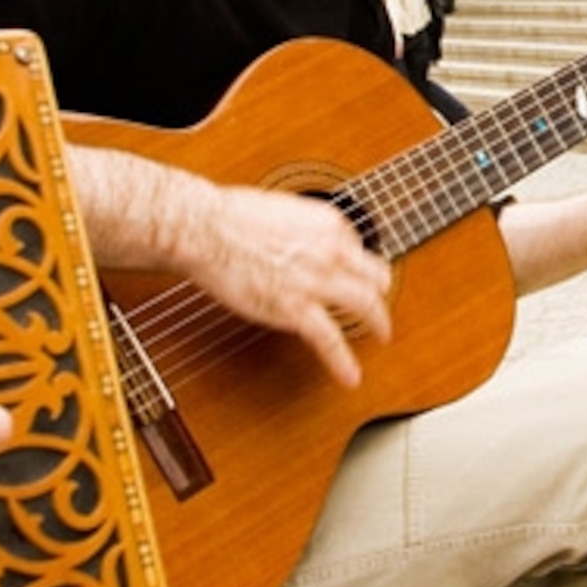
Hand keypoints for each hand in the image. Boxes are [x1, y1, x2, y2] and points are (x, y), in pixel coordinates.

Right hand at [179, 183, 393, 389]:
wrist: (205, 229)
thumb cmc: (228, 215)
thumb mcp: (281, 208)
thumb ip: (299, 228)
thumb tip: (298, 241)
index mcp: (328, 223)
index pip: (355, 246)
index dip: (351, 261)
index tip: (346, 271)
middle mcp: (332, 250)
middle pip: (375, 275)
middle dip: (380, 291)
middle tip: (379, 304)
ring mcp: (317, 281)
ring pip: (367, 306)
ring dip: (379, 323)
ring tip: (381, 336)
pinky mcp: (296, 310)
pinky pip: (330, 342)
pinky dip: (343, 363)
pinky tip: (350, 377)